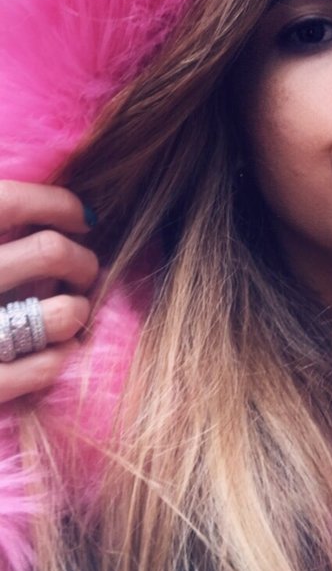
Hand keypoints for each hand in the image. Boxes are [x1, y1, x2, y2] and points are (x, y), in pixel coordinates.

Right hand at [0, 181, 98, 403]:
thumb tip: (60, 212)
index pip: (10, 203)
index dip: (58, 204)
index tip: (80, 218)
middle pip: (50, 252)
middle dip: (81, 260)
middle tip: (82, 270)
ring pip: (60, 312)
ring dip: (77, 309)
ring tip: (70, 310)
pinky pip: (44, 367)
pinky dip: (60, 356)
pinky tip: (55, 350)